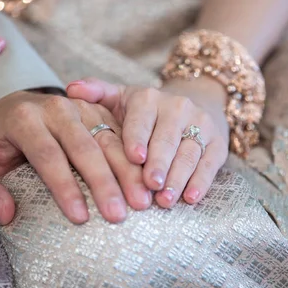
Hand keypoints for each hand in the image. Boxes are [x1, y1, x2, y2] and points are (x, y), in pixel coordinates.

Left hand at [0, 91, 151, 224]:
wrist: (9, 109)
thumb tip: (6, 214)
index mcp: (23, 117)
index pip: (47, 155)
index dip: (64, 187)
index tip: (79, 217)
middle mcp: (56, 107)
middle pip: (85, 146)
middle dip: (103, 182)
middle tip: (118, 215)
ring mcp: (81, 107)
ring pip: (109, 139)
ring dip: (128, 171)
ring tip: (142, 202)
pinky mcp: (99, 112)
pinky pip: (121, 135)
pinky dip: (135, 160)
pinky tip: (147, 184)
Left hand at [66, 77, 229, 206]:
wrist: (196, 101)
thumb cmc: (146, 110)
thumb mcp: (121, 97)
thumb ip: (97, 93)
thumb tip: (70, 88)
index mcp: (149, 98)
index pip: (142, 119)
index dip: (138, 138)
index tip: (134, 157)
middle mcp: (177, 108)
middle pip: (167, 139)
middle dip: (159, 163)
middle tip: (149, 186)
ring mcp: (201, 124)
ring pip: (189, 153)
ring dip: (178, 177)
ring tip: (165, 199)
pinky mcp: (218, 143)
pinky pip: (209, 163)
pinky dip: (201, 182)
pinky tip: (191, 198)